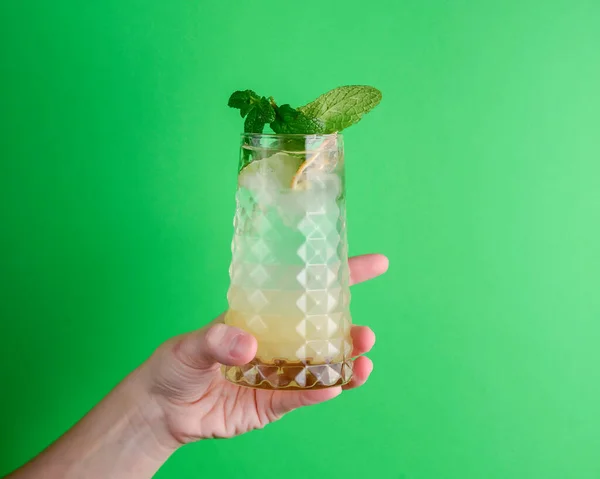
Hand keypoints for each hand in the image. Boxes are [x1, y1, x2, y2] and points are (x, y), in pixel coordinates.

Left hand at [144, 254, 388, 443]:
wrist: (162, 409)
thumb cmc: (176, 365)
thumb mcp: (190, 344)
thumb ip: (216, 340)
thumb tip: (248, 345)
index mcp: (263, 317)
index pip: (305, 291)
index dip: (341, 276)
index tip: (375, 264)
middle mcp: (277, 343)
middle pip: (323, 331)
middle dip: (350, 330)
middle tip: (365, 333)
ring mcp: (278, 374)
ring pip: (320, 366)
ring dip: (345, 363)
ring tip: (362, 362)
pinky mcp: (271, 404)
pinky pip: (300, 396)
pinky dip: (318, 392)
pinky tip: (335, 387)